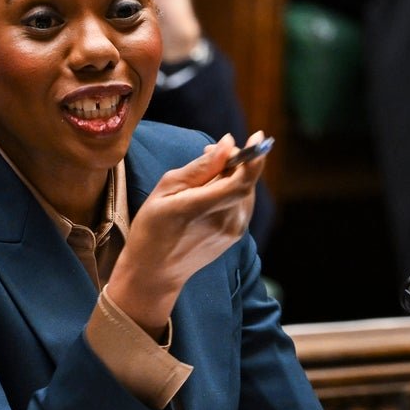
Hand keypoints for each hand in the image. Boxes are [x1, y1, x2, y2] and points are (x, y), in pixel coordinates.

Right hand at [109, 132, 266, 336]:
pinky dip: (232, 190)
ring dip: (233, 175)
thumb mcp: (166, 191)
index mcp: (203, 209)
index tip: (257, 136)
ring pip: (245, 190)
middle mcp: (225, 222)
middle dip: (234, 161)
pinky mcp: (236, 236)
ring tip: (206, 173)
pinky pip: (242, 203)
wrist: (155, 273)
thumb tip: (226, 143)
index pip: (242, 181)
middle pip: (246, 181)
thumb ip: (200, 167)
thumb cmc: (152, 229)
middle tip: (209, 152)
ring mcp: (233, 231)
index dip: (254, 156)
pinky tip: (212, 190)